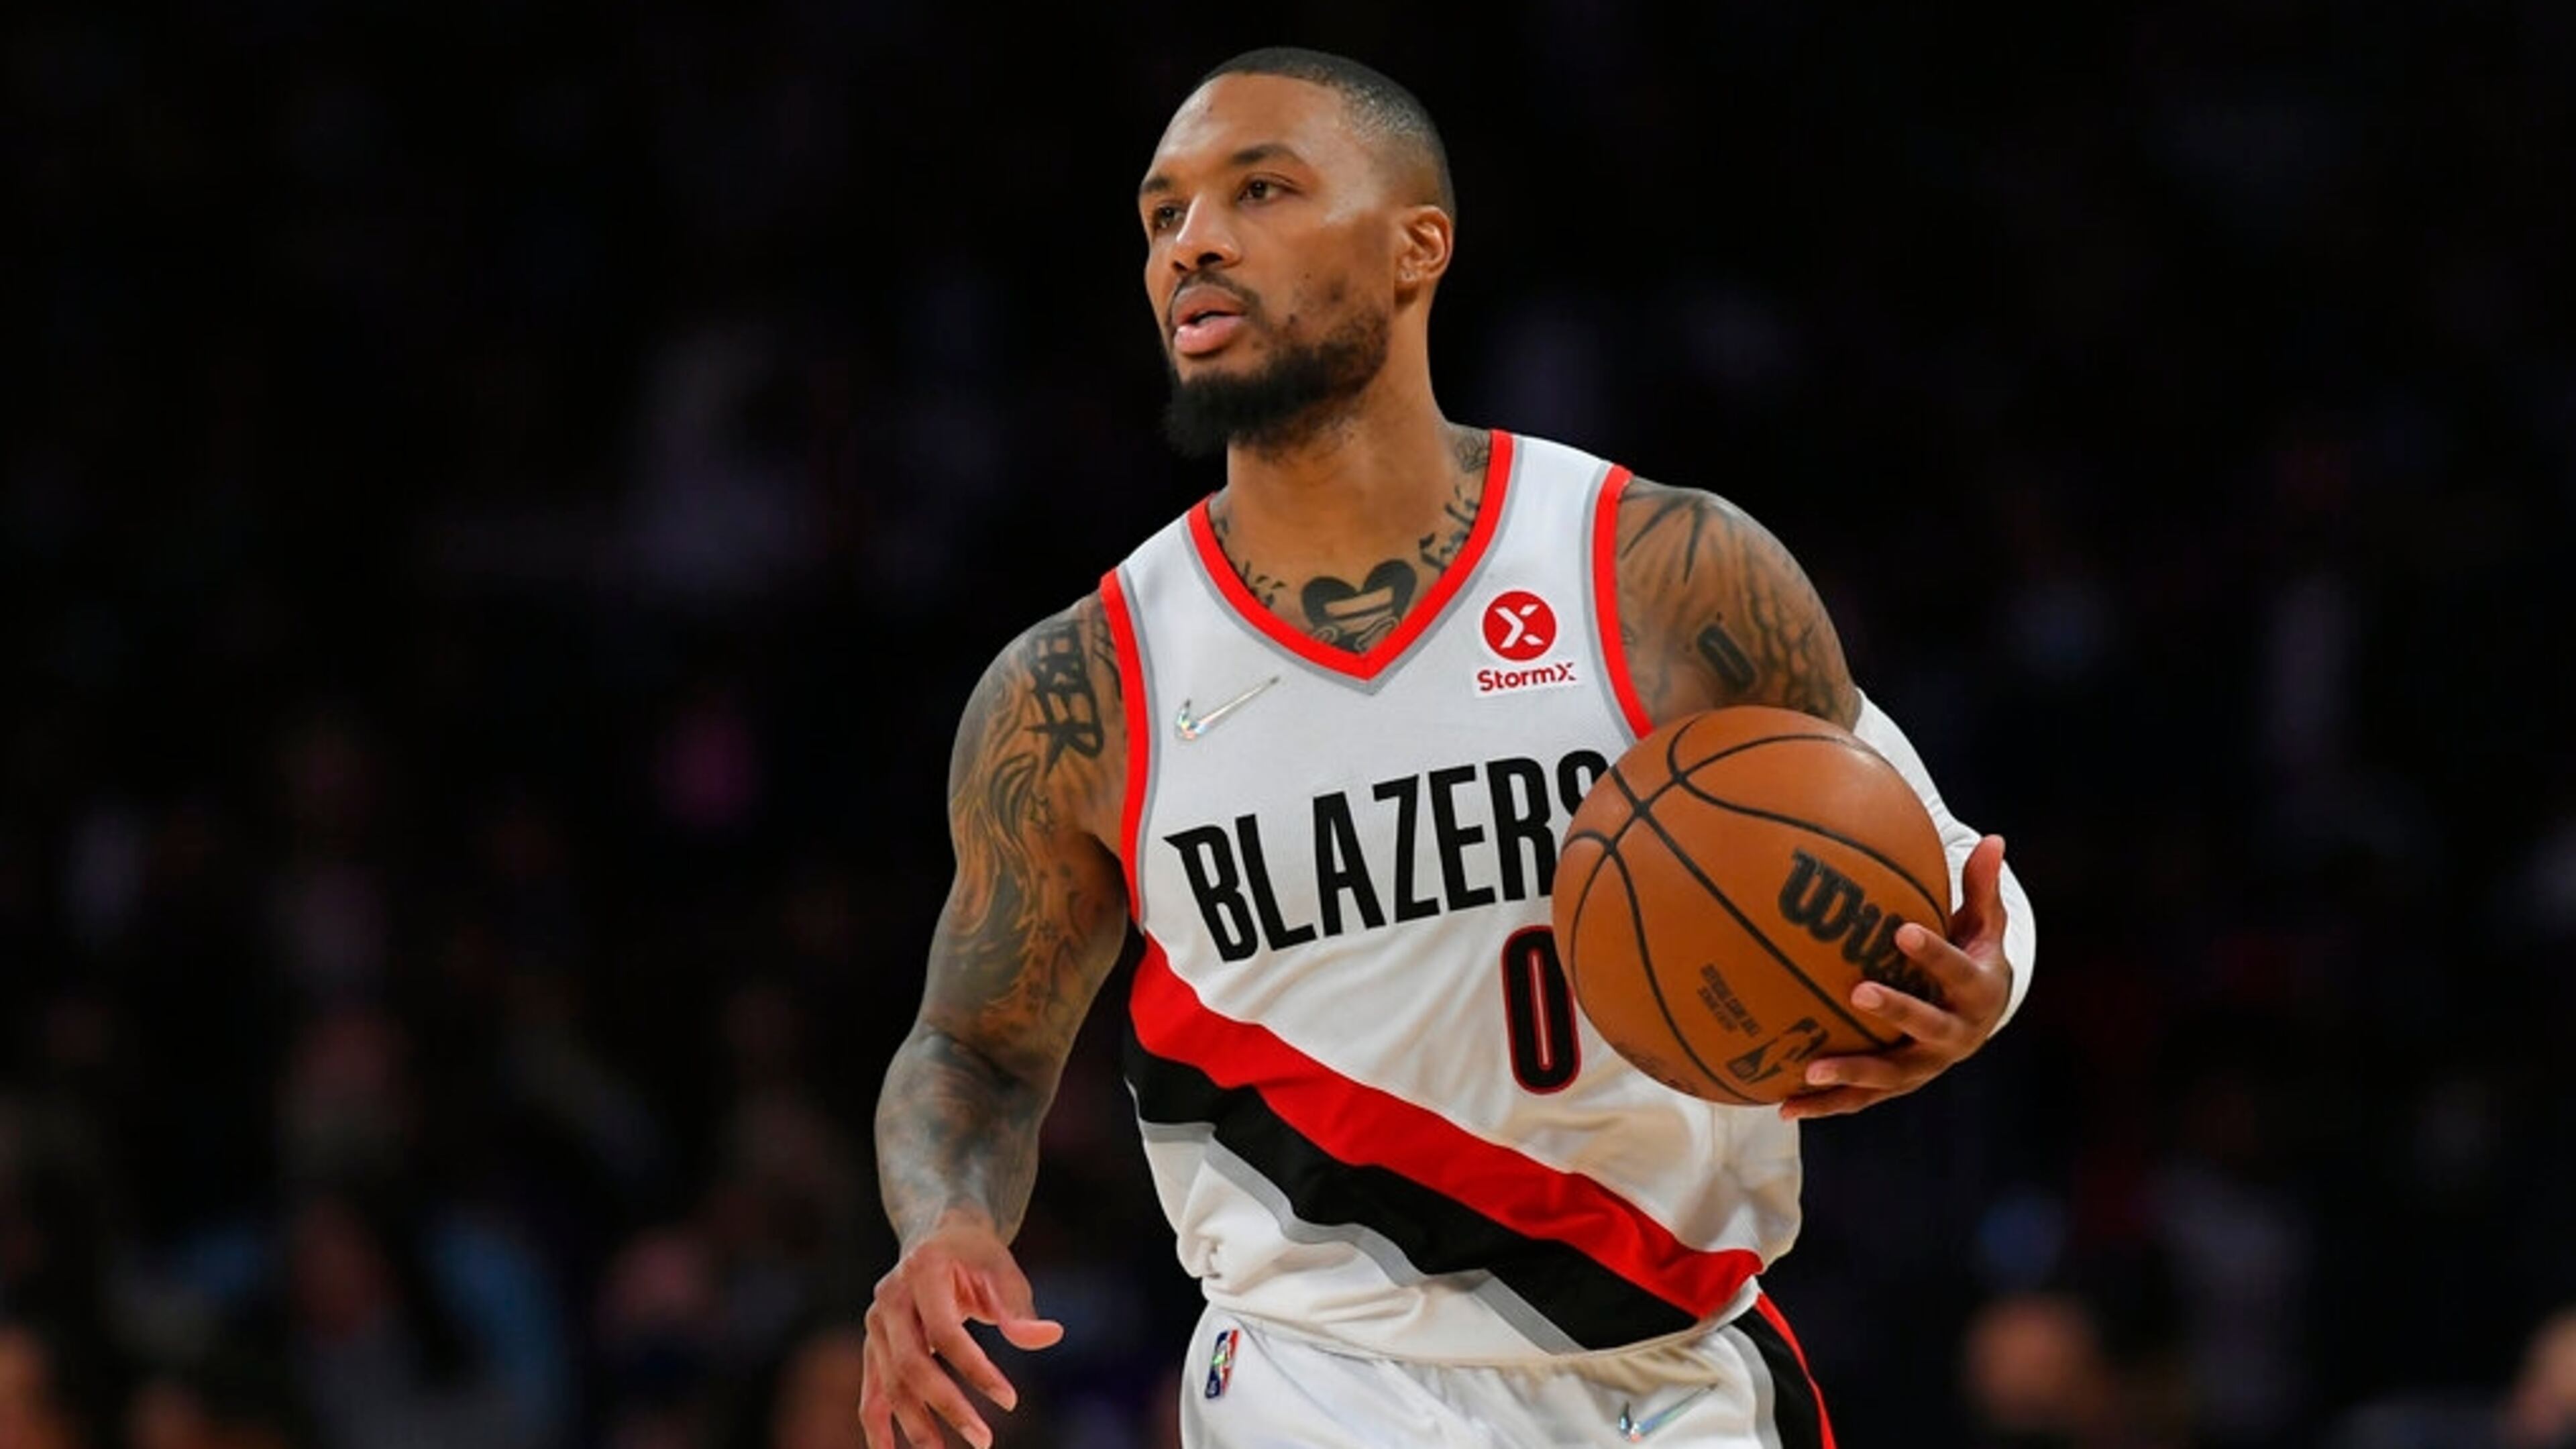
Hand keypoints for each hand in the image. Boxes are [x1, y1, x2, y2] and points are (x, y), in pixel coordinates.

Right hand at [860, 1215, 1064, 1447]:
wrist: (936, 1236)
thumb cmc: (976, 1255)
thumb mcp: (1002, 1269)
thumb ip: (1019, 1307)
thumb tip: (1051, 1335)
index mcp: (923, 1271)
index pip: (946, 1331)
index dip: (976, 1369)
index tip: (1010, 1401)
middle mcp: (889, 1298)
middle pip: (912, 1364)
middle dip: (947, 1406)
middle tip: (983, 1441)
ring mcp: (875, 1325)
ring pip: (890, 1385)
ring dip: (916, 1426)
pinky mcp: (873, 1347)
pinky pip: (871, 1394)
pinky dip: (878, 1428)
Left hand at [1780, 835, 2013, 1121]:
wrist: (1982, 1016)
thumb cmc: (1973, 955)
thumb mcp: (1982, 923)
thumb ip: (1981, 886)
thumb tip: (1993, 837)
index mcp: (1977, 991)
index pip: (1955, 969)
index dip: (1932, 953)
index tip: (1901, 930)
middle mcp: (1955, 1034)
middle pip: (1926, 1026)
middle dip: (1895, 1011)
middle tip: (1858, 994)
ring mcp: (1926, 1065)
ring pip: (1889, 1075)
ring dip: (1850, 1075)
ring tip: (1807, 1073)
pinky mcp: (1898, 1084)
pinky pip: (1861, 1098)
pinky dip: (1825, 1105)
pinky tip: (1782, 1104)